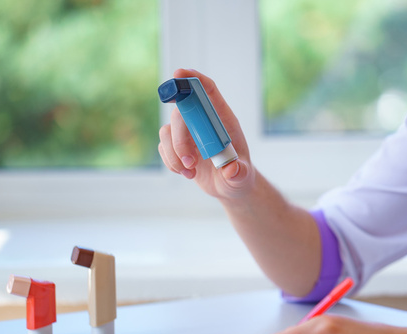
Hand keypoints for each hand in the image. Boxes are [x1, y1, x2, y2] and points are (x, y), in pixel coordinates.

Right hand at [158, 69, 254, 199]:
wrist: (229, 187)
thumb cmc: (239, 176)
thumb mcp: (242, 176)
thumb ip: (238, 172)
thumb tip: (231, 170)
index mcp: (222, 119)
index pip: (208, 91)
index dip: (194, 79)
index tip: (179, 73)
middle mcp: (203, 122)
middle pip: (181, 113)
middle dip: (180, 139)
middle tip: (190, 162)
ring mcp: (188, 133)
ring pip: (167, 131)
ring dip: (174, 155)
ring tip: (190, 172)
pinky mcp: (177, 147)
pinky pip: (163, 147)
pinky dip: (171, 162)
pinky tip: (188, 173)